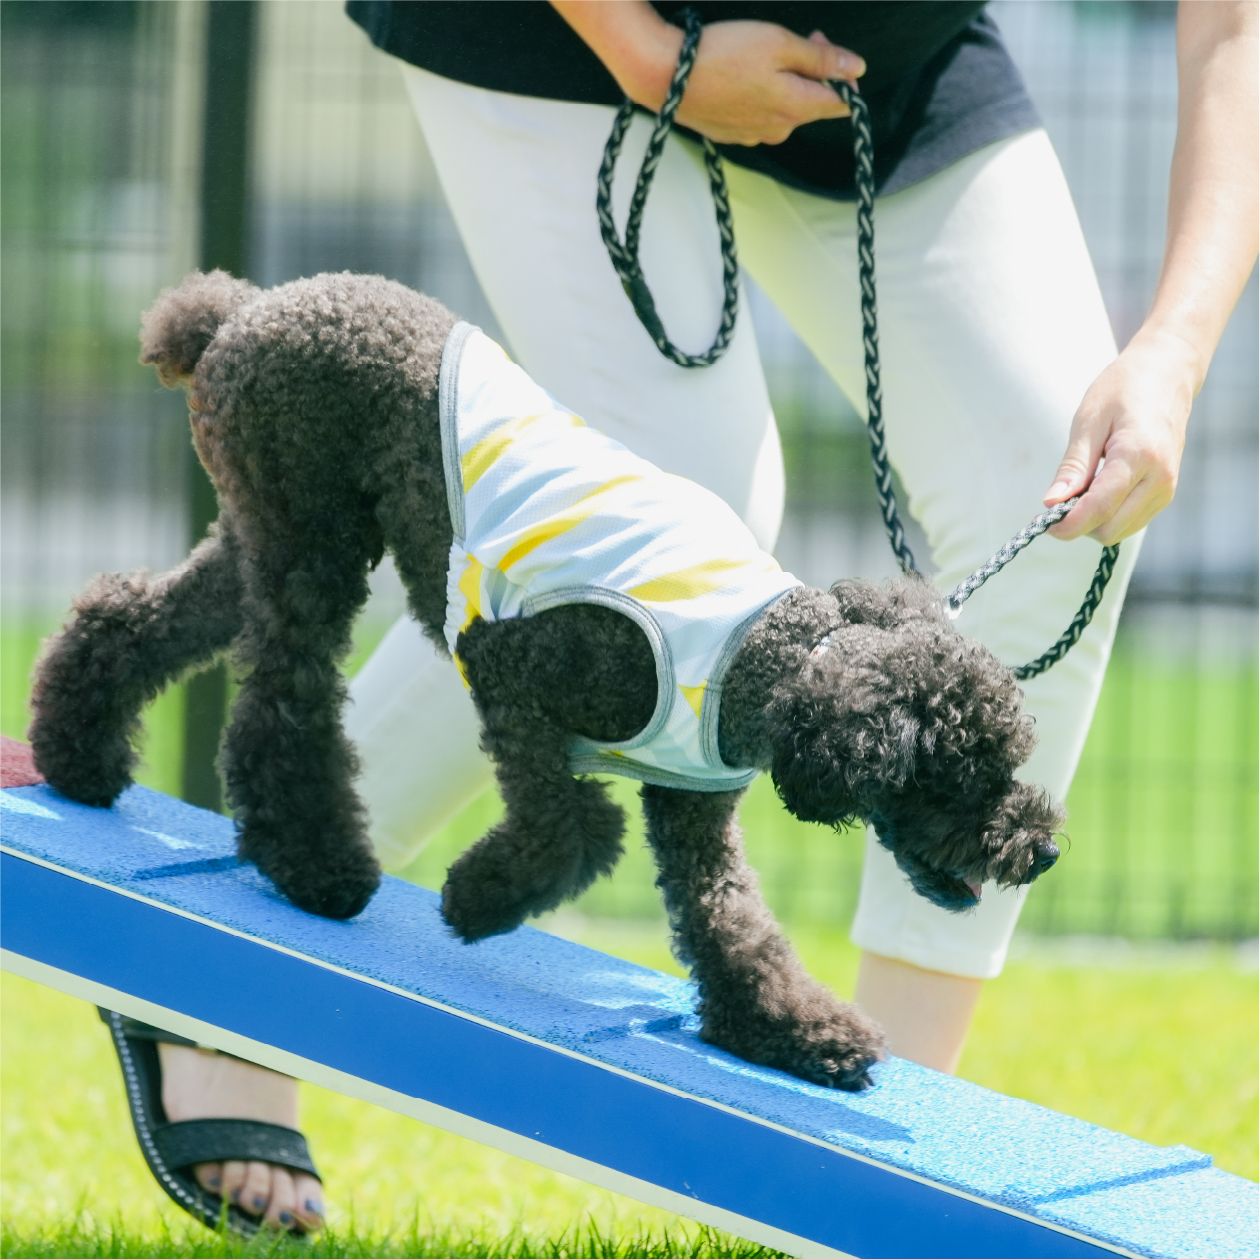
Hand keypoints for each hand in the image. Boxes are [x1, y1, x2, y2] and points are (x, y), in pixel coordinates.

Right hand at [670, 25, 863, 146]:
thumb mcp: (780, 43)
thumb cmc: (722, 53)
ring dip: (784, 85)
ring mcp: (753, 136)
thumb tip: (856, 69)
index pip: (841, 103)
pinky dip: (758, 96)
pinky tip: (740, 76)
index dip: (843, 75)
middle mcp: (779, 130)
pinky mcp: (731, 135)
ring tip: (761, 57)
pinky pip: (758, 116)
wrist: (665, 76)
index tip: (825, 47)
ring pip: (784, 111)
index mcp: (797, 108)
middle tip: (795, 39)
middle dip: (811, 73)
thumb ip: (821, 58)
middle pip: (812, 105)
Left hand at [1043, 329, 1196, 543]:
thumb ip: (1073, 467)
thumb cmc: (1123, 390)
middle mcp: (1160, 478)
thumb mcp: (1088, 422)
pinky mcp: (1166, 493)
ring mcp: (1167, 488)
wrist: (1166, 374)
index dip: (1066, 524)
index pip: (1099, 508)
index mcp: (1139, 456)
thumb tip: (1052, 504)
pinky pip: (1131, 521)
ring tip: (1078, 491)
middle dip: (1078, 524)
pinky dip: (1108, 516)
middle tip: (1057, 502)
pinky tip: (1096, 491)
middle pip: (1110, 529)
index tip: (1041, 522)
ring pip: (1121, 531)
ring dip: (1093, 522)